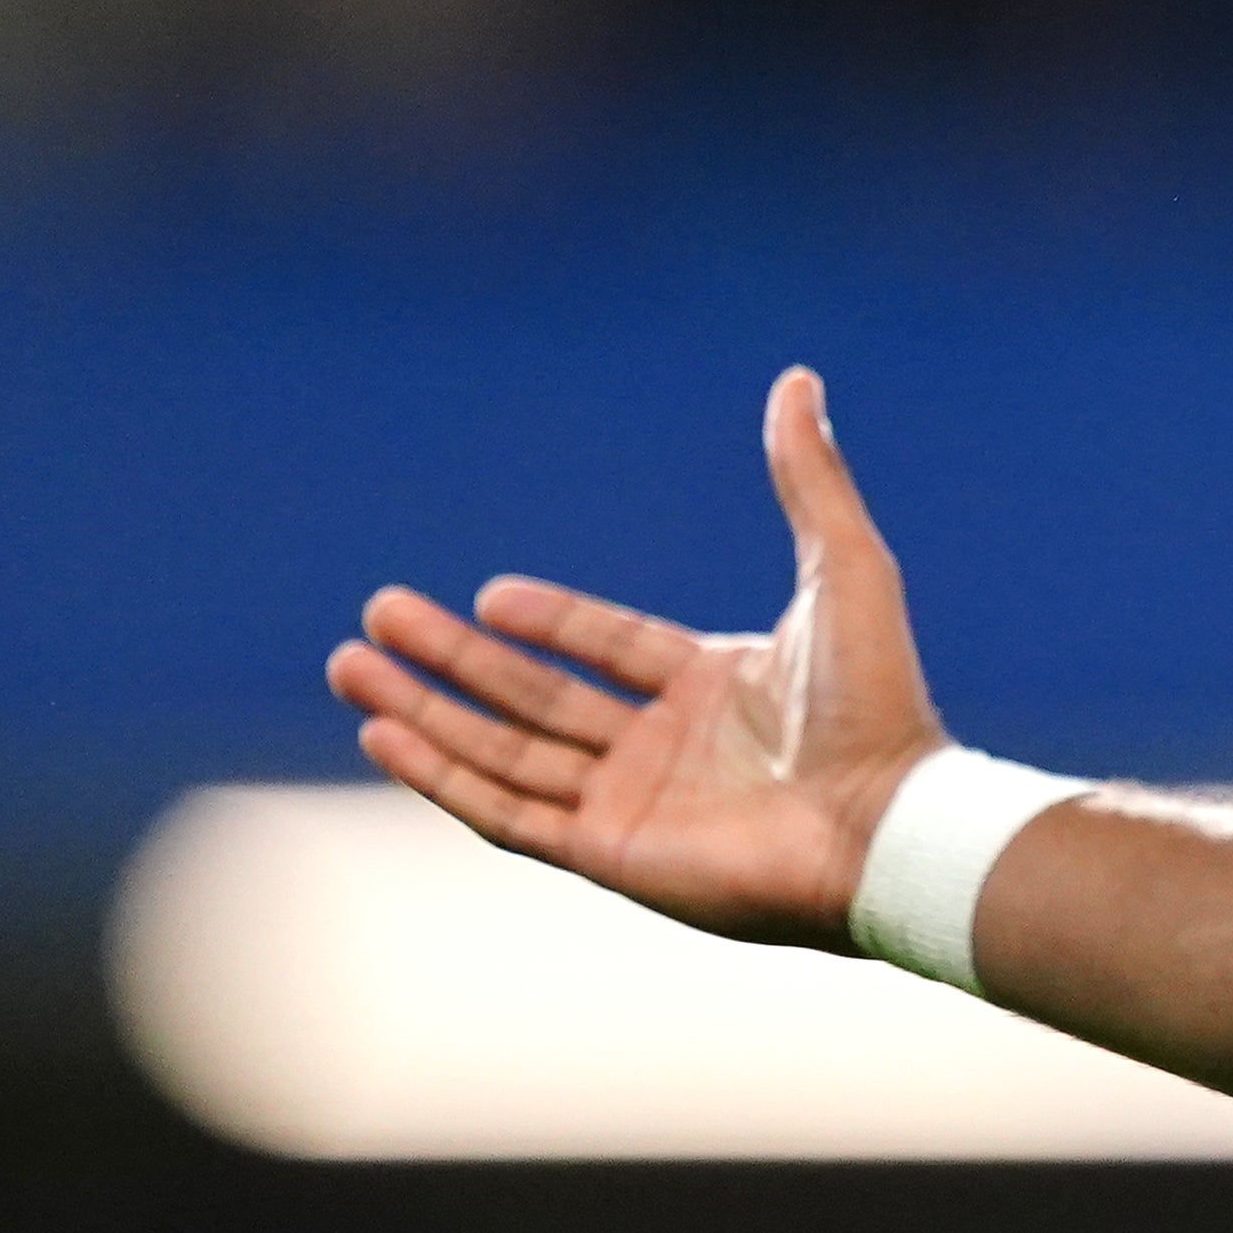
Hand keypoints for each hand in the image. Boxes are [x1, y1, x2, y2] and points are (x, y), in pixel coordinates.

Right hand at [323, 368, 947, 946]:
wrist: (884, 817)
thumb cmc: (876, 701)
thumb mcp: (842, 567)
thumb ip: (809, 479)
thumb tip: (798, 378)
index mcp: (716, 688)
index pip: (608, 648)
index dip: (548, 622)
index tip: (486, 595)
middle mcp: (669, 748)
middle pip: (534, 698)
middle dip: (450, 661)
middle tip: (375, 617)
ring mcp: (634, 804)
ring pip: (503, 753)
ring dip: (423, 713)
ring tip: (349, 669)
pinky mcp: (609, 854)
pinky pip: (505, 812)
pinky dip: (442, 776)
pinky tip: (385, 737)